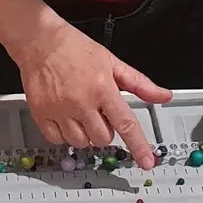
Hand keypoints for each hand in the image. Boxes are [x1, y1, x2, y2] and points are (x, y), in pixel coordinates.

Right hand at [14, 22, 171, 168]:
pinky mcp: (41, 113)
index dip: (138, 145)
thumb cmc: (74, 48)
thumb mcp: (111, 61)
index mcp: (102, 87)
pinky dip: (63, 134)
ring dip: (84, 134)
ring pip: (81, 142)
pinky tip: (64, 117)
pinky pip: (57, 140)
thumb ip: (139, 83)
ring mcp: (59, 110)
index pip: (125, 123)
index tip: (146, 161)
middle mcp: (81, 102)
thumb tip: (163, 95)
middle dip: (104, 129)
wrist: (39, 40)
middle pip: (102, 138)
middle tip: (97, 111)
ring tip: (79, 112)